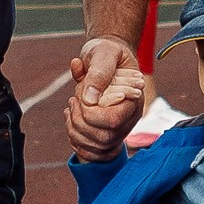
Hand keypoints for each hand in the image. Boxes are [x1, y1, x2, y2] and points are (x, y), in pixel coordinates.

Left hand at [66, 36, 151, 156]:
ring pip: (95, 147)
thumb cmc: (106, 52)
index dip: (92, 114)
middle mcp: (128, 118)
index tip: (80, 96)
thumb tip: (89, 98)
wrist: (105, 56)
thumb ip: (99, 71)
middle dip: (80, 122)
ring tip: (71, 106)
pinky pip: (90, 151)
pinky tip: (71, 118)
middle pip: (104, 138)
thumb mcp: (103, 52)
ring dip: (74, 129)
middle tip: (73, 100)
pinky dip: (74, 138)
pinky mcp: (106, 133)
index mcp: (133, 99)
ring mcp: (118, 128)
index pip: (114, 121)